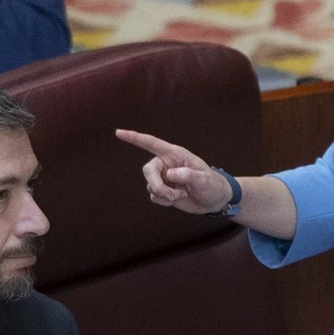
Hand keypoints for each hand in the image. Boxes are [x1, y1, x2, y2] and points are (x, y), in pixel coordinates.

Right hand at [114, 129, 233, 214]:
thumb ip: (189, 175)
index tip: (119, 133)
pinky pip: (154, 196)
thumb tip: (171, 174)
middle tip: (172, 195)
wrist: (215, 200)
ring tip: (181, 195)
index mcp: (175, 154)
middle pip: (148, 170)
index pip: (152, 144)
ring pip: (150, 186)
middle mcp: (166, 164)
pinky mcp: (163, 191)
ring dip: (164, 194)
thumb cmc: (212, 184)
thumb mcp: (204, 179)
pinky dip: (164, 201)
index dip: (135, 138)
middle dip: (156, 185)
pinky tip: (177, 199)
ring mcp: (164, 178)